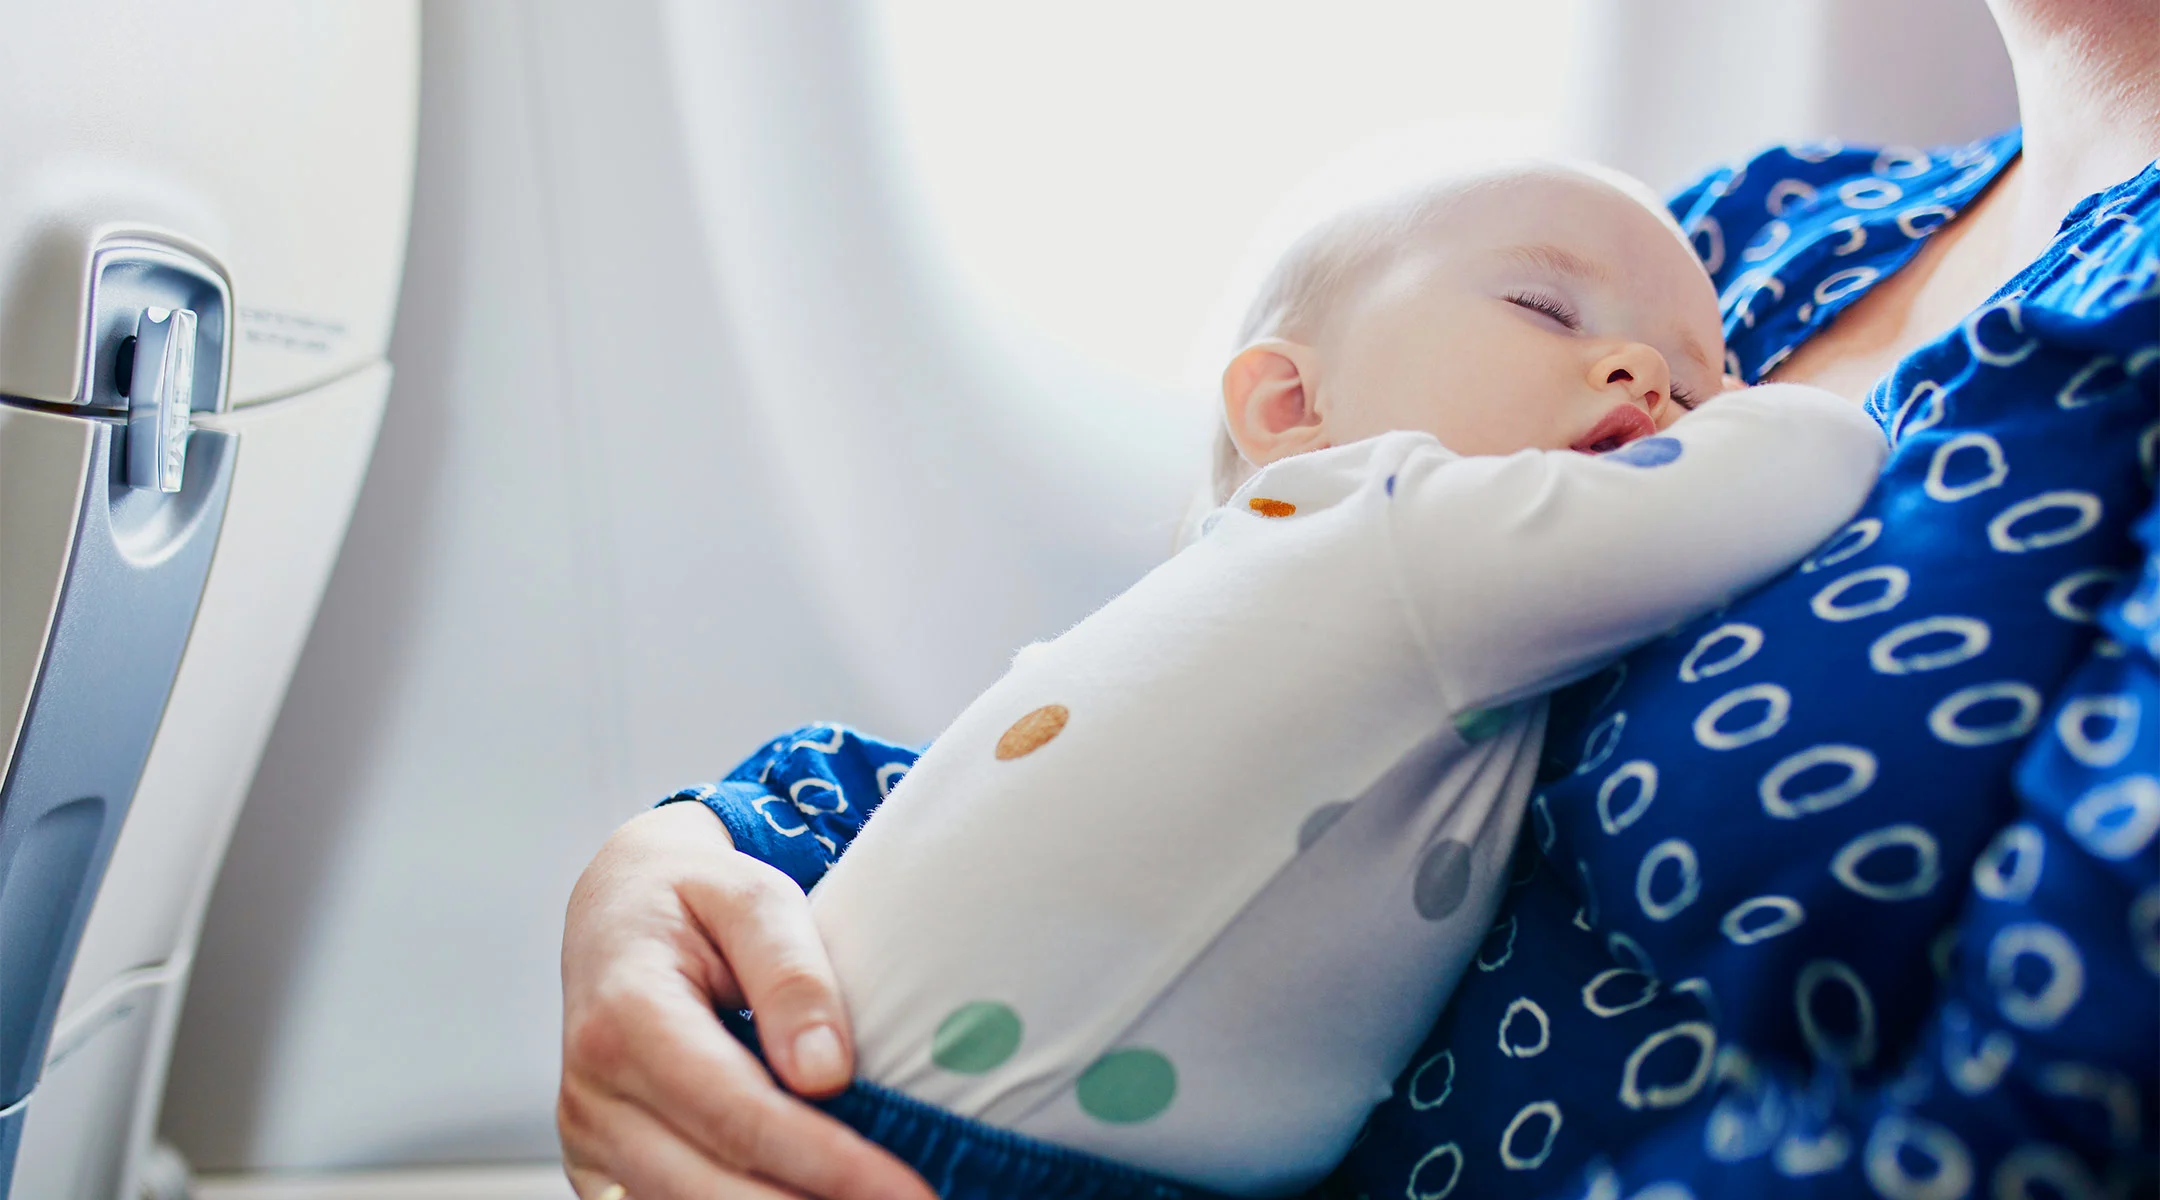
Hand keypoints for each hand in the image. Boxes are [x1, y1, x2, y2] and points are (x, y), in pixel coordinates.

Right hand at [558, 803, 936, 1199]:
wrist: (618, 911)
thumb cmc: (695, 898)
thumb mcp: (753, 898)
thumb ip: (791, 976)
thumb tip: (826, 1074)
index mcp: (625, 1018)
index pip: (737, 1113)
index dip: (826, 1163)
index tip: (906, 1191)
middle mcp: (592, 1095)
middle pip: (709, 1188)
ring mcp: (590, 1141)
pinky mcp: (604, 1170)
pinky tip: (811, 1199)